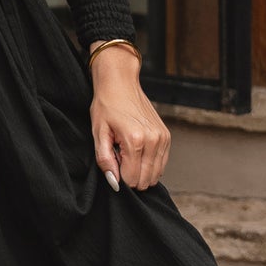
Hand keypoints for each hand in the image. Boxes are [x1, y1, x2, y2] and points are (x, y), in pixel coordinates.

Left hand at [89, 49, 170, 191]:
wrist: (120, 83)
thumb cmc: (107, 106)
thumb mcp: (98, 133)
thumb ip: (105, 160)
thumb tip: (115, 183)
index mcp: (135, 140)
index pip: (132, 179)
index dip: (119, 176)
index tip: (113, 161)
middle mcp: (153, 141)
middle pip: (145, 180)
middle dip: (131, 175)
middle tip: (120, 157)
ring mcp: (163, 138)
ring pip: (155, 175)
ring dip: (141, 170)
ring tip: (128, 153)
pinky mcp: (167, 136)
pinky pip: (161, 164)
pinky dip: (150, 164)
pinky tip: (138, 151)